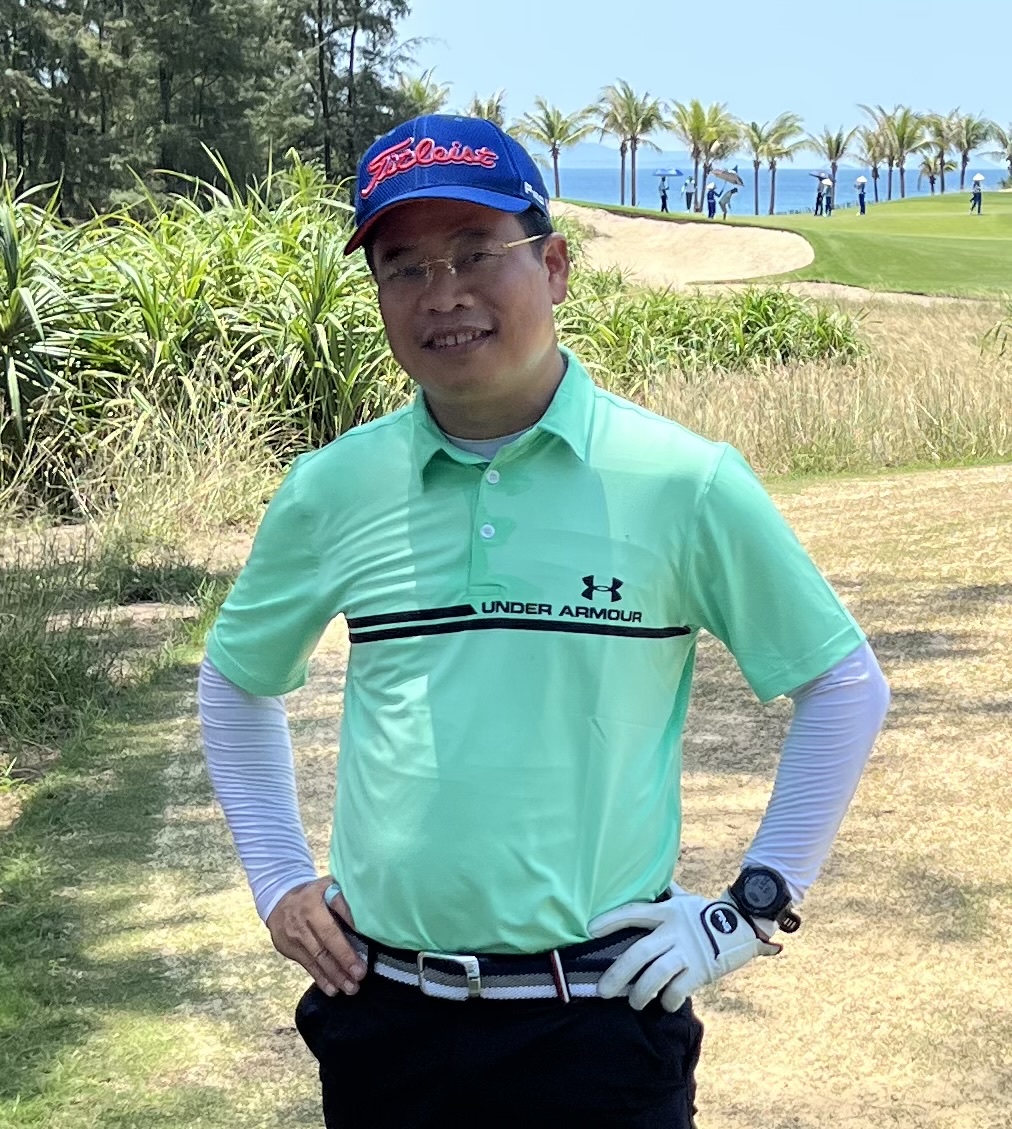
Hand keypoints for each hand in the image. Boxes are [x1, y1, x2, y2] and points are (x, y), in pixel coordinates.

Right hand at [266, 876, 365, 997]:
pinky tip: (332, 989)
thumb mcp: (327, 886)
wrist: (278, 900)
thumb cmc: (314, 894)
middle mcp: (301, 922)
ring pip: (316, 959)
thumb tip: (364, 920)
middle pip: (324, 946)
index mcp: (312, 904)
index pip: (331, 927)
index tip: (362, 959)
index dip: (346, 946)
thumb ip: (343, 900)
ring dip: (334, 976)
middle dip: (342, 963)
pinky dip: (321, 979)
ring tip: (350, 988)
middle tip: (359, 977)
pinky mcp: (288, 950)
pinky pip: (307, 966)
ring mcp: (293, 937)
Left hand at [589, 887, 780, 1011]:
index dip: (611, 920)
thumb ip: (669, 895)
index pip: (634, 913)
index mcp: (667, 911)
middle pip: (640, 952)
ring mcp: (687, 951)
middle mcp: (673, 931)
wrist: (744, 923)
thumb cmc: (708, 913)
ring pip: (657, 974)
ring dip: (642, 992)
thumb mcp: (686, 900)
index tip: (591, 929)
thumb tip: (658, 883)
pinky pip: (680, 988)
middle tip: (602, 990)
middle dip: (619, 973)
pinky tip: (666, 1004)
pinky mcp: (701, 969)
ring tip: (635, 1003)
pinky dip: (670, 999)